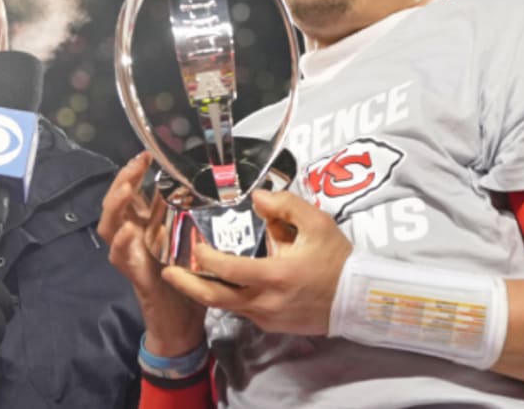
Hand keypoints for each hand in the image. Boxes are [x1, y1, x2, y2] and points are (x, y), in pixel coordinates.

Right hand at [98, 152, 205, 355]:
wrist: (182, 321)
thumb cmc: (188, 278)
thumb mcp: (192, 239)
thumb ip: (192, 215)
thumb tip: (207, 184)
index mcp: (146, 225)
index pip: (132, 192)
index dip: (134, 172)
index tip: (147, 153)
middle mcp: (133, 237)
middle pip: (116, 203)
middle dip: (123, 180)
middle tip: (137, 163)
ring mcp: (130, 255)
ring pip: (109, 226)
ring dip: (115, 205)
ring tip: (124, 189)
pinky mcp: (134, 275)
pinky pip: (120, 258)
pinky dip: (122, 243)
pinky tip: (128, 231)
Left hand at [163, 188, 352, 335]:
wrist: (357, 299)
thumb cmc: (337, 259)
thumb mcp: (317, 223)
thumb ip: (286, 205)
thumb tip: (257, 197)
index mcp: (275, 275)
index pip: (229, 269)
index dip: (207, 258)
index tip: (195, 245)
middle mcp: (266, 302)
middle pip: (216, 298)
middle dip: (187, 286)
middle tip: (166, 274)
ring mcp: (267, 317)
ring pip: (227, 307)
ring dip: (205, 291)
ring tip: (186, 276)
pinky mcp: (271, 325)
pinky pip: (242, 311)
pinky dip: (226, 298)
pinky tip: (220, 284)